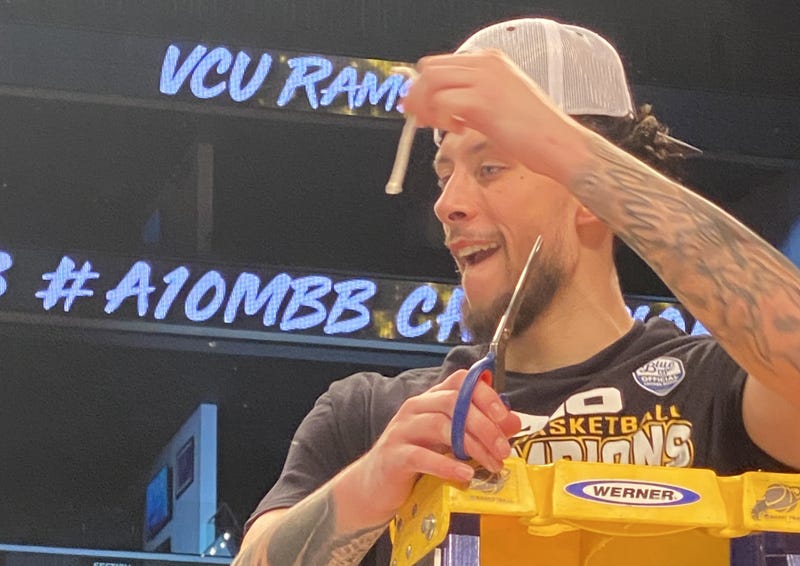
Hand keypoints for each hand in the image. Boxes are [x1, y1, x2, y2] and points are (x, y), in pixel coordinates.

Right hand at [352, 369, 520, 520]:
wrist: (375, 487)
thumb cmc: (416, 461)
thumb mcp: (451, 443)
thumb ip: (480, 430)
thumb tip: (513, 422)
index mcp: (430, 400)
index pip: (460, 382)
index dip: (485, 395)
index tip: (505, 417)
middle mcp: (415, 408)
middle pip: (454, 403)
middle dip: (485, 425)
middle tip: (504, 450)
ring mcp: (402, 430)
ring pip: (440, 426)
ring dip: (472, 446)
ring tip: (491, 464)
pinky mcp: (394, 455)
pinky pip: (421, 455)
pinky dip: (447, 465)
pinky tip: (464, 474)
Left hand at [401, 49, 589, 185]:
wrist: (559, 144)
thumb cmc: (533, 131)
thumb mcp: (498, 104)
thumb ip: (470, 98)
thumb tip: (440, 105)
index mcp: (491, 61)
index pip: (442, 63)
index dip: (424, 86)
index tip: (419, 107)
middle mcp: (486, 64)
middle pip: (431, 69)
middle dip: (418, 95)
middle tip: (419, 119)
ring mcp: (484, 79)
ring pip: (432, 82)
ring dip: (426, 107)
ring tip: (438, 125)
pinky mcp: (483, 100)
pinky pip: (442, 103)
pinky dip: (441, 119)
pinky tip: (457, 130)